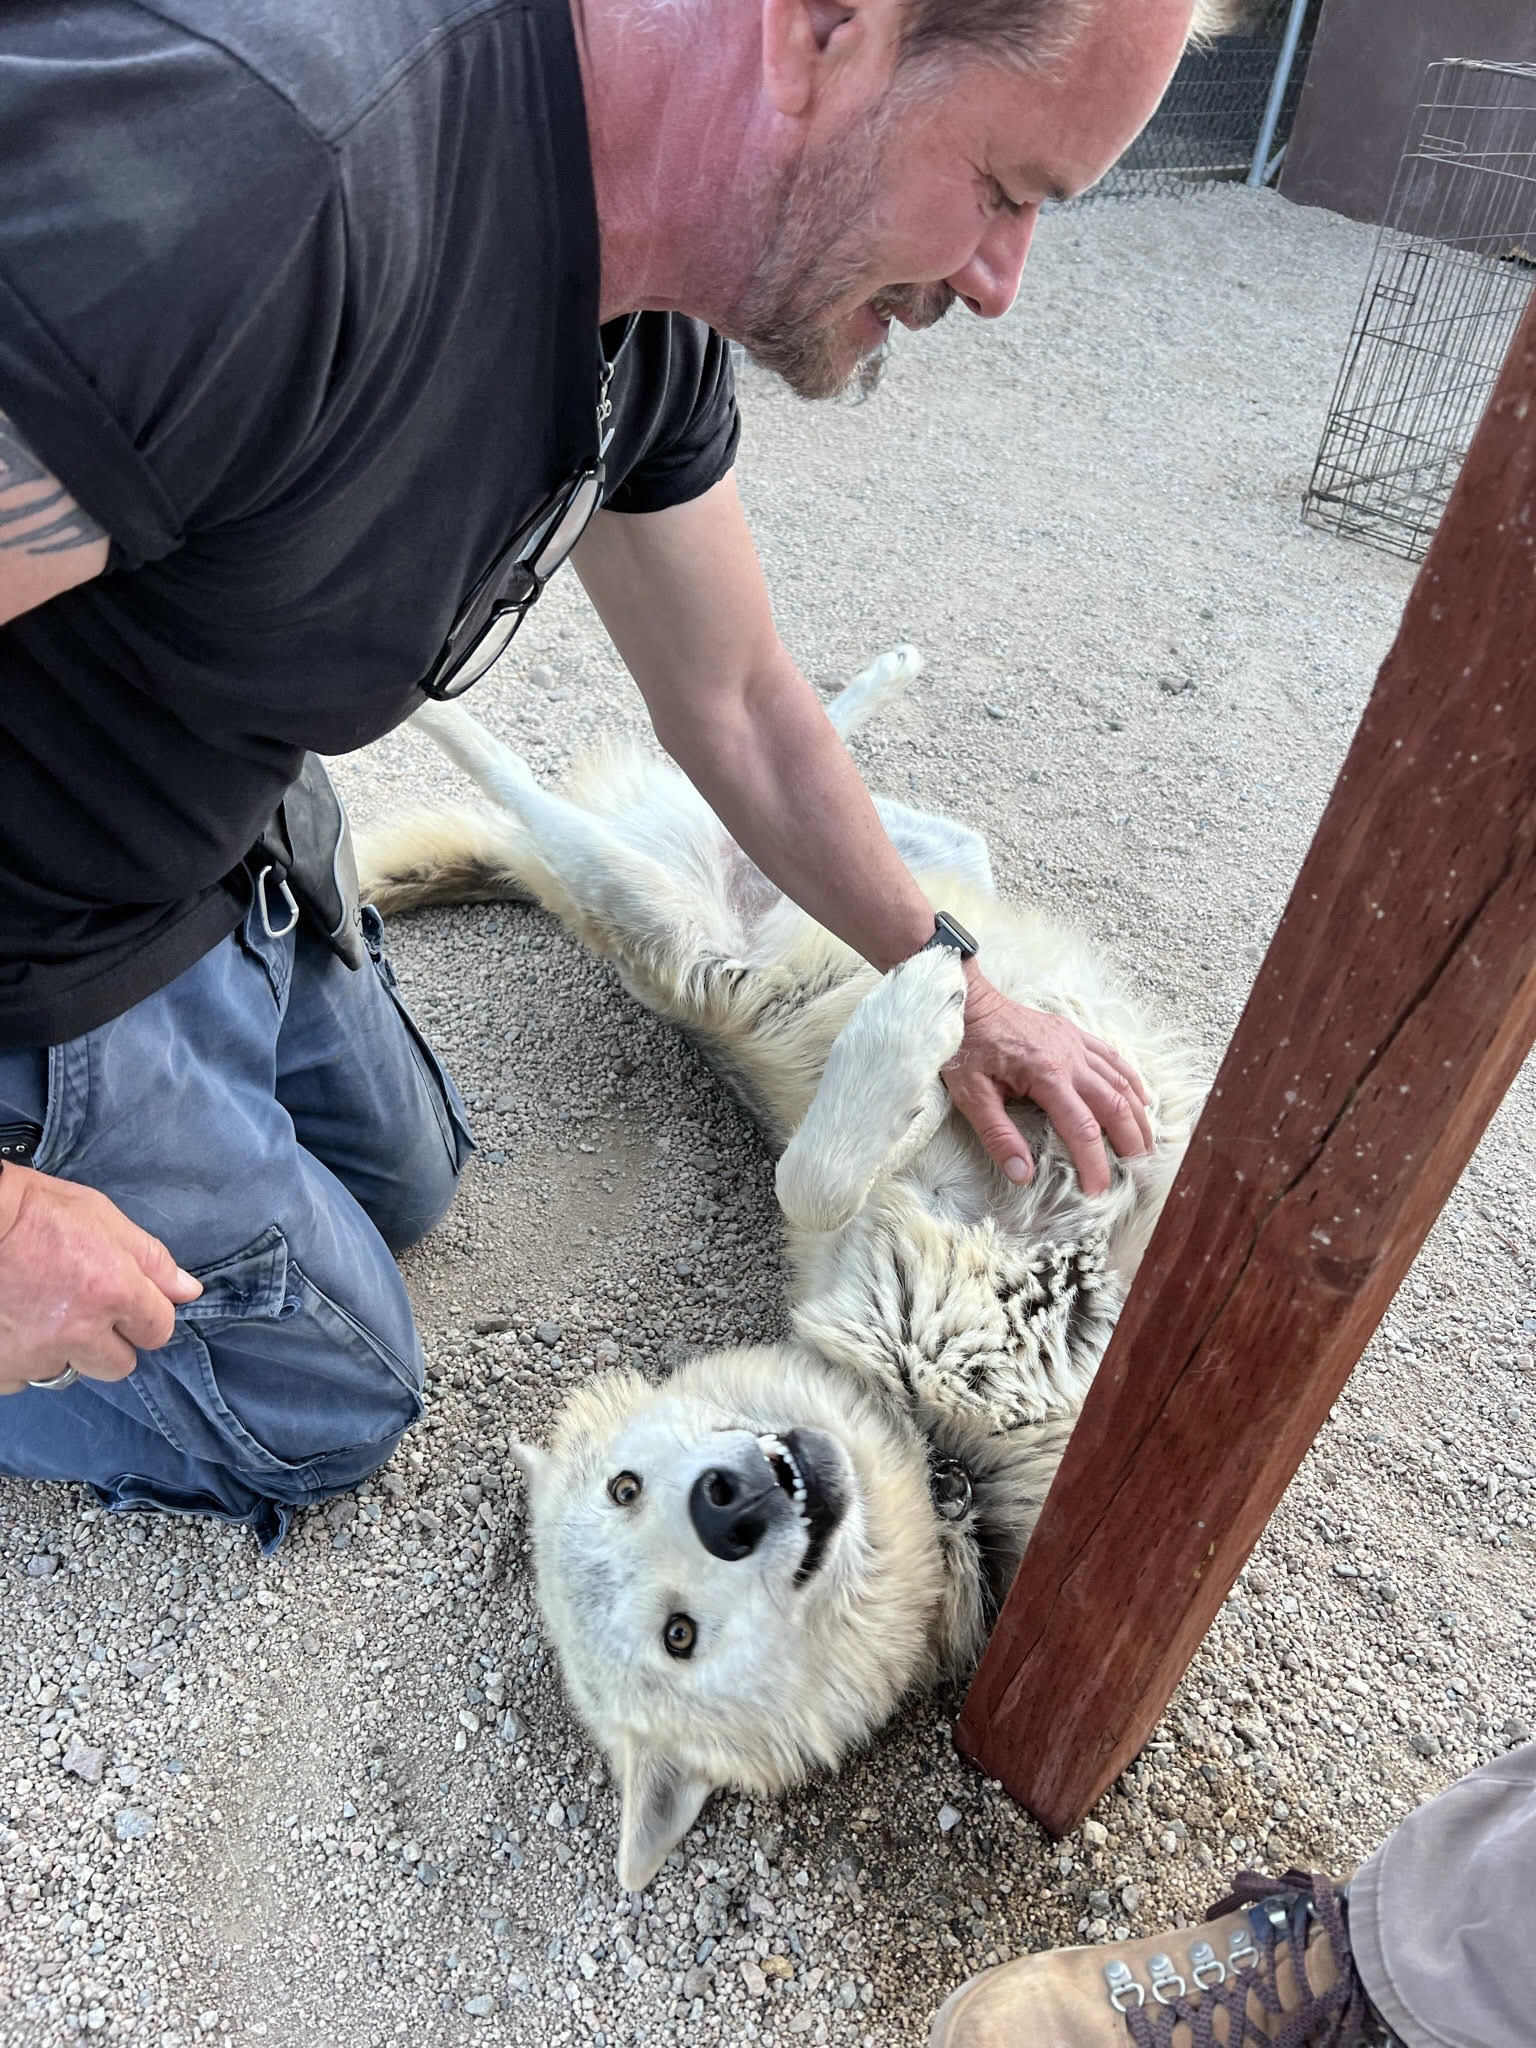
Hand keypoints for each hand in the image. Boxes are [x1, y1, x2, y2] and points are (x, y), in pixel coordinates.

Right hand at [0, 1164, 201, 1394]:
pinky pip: (25, 1378)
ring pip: (69, 1371)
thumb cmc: (32, 1209)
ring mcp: (36, 1354)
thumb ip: (150, 1259)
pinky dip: (24, 1358)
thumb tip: (188, 1291)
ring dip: (64, 1351)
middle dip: (109, 1343)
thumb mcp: (100, 1216)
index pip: (158, 1331)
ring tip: (43, 1312)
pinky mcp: (2, 1368)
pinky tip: (16, 1324)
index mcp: (113, 1292)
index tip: (130, 1304)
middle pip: (118, 1365)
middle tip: (84, 1311)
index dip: (147, 1316)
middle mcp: (78, 1331)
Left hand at [942, 967, 1153, 1196]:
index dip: (1095, 1164)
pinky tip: (1141, 1102)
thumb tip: (1023, 1176)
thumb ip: (998, 1136)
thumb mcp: (971, 1096)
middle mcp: (1071, 1058)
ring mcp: (1076, 1044)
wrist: (968, 1003)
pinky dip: (1132, 1083)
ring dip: (1139, 1117)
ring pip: (1122, 1083)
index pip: (1082, 1129)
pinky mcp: (1075, 1034)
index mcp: (1046, 1075)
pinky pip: (1114, 1059)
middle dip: (1132, 1144)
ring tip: (1147, 1147)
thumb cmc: (966, 1048)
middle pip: (1116, 1106)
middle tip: (1139, 1174)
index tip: (1099, 1192)